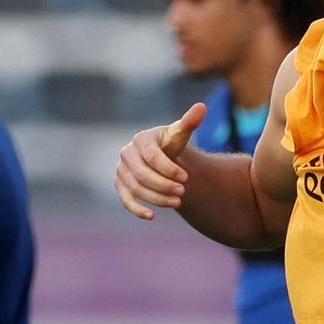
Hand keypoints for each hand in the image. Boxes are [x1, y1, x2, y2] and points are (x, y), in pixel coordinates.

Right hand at [115, 103, 205, 219]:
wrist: (161, 156)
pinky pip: (125, 199)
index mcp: (141, 139)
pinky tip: (151, 216)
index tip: (186, 177)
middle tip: (184, 192)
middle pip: (142, 174)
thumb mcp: (180, 133)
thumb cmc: (171, 143)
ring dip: (156, 198)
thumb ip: (190, 121)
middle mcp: (127, 154)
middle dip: (163, 185)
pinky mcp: (120, 185)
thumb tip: (202, 107)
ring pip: (135, 188)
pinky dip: (136, 209)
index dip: (169, 169)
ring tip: (178, 202)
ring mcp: (121, 170)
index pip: (152, 156)